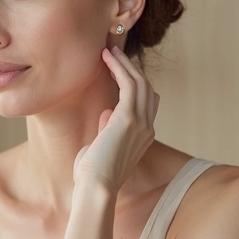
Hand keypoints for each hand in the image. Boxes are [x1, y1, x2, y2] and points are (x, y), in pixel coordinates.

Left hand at [72, 45, 159, 190]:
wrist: (95, 188)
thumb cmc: (91, 175)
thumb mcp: (100, 149)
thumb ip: (106, 130)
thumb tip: (107, 112)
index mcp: (144, 137)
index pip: (146, 102)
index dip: (134, 83)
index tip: (116, 70)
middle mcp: (147, 128)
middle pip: (146, 88)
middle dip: (130, 68)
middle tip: (112, 53)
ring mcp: (141, 122)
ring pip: (139, 82)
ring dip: (124, 64)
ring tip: (108, 51)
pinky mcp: (129, 118)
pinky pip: (129, 84)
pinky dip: (119, 68)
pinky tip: (106, 59)